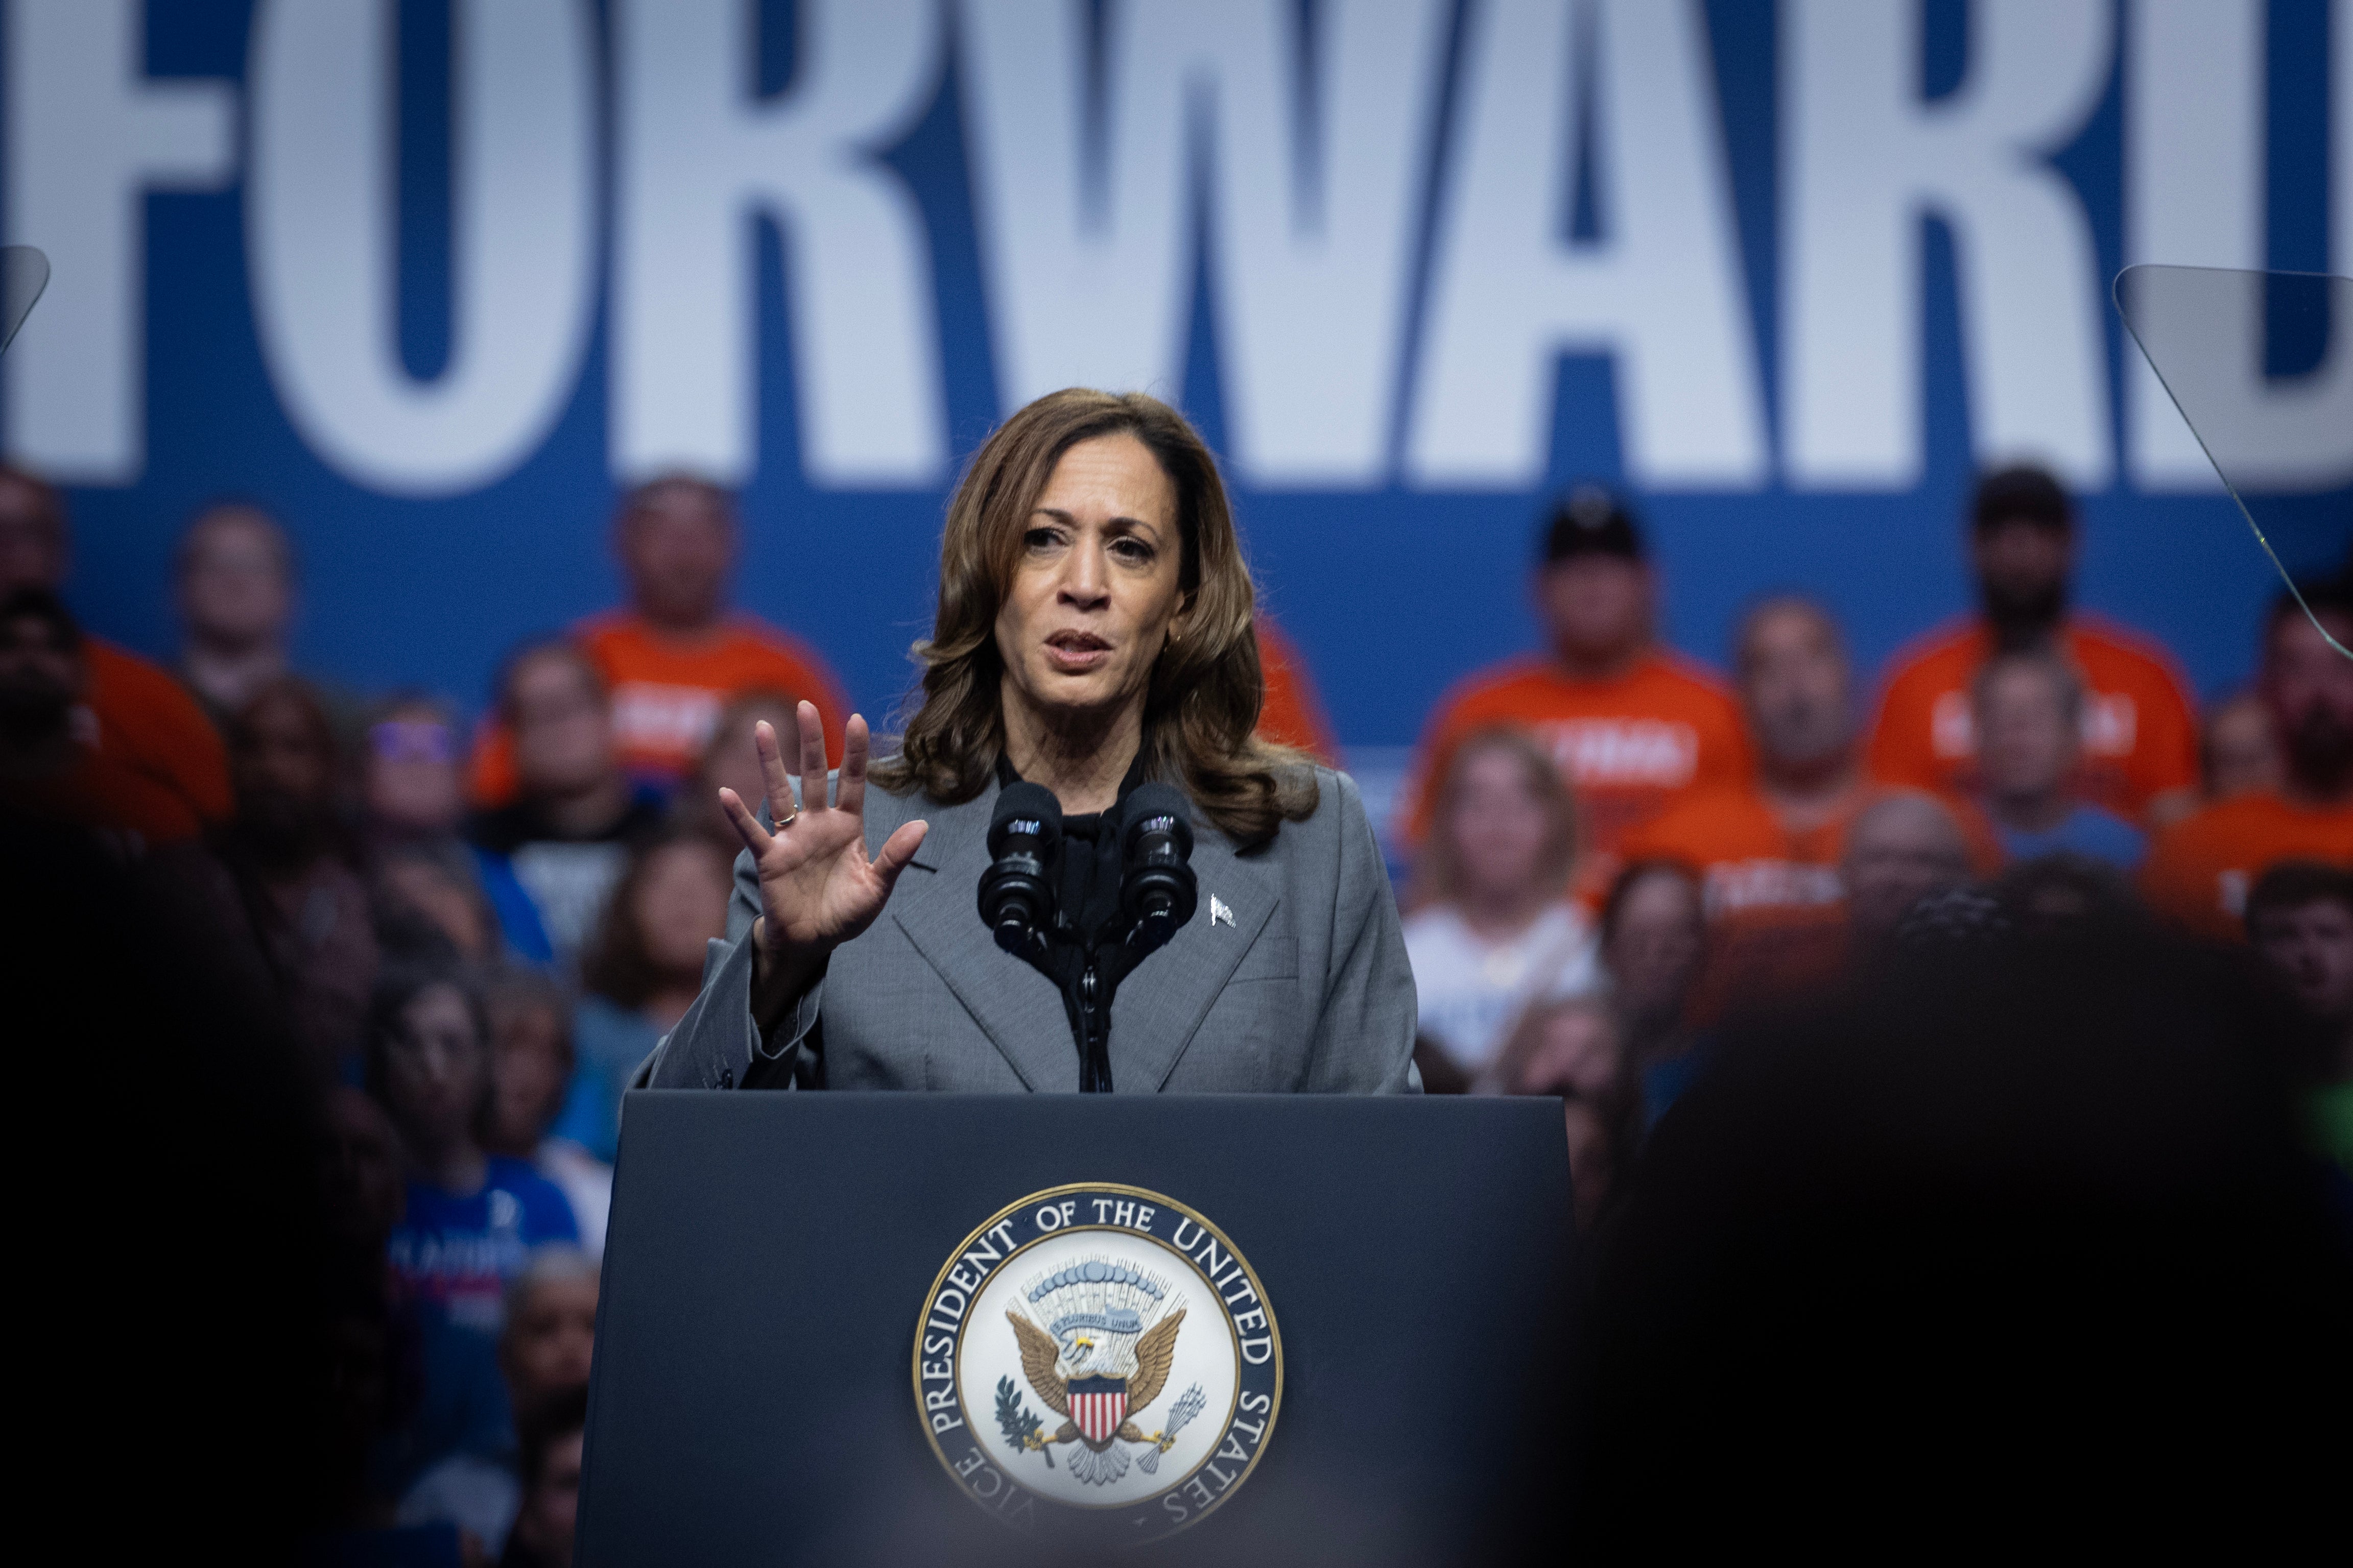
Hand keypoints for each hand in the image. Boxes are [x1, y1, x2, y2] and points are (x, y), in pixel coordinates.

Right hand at [717, 702, 927, 1010]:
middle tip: (805, 705)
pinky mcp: (771, 859)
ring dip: (771, 762)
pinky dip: (738, 816)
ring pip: (781, 793)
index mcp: (848, 828)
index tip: (857, 719)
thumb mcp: (877, 888)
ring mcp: (792, 839)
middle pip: (815, 775)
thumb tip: (922, 825)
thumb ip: (896, 857)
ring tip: (763, 729)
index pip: (854, 783)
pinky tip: (726, 794)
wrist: (813, 943)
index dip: (855, 753)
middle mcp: (818, 825)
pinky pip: (752, 834)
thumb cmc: (845, 914)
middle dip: (811, 742)